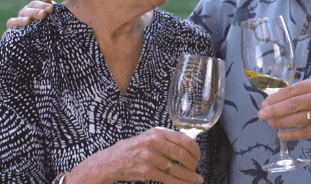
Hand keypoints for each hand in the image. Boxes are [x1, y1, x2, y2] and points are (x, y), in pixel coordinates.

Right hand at [2, 0, 54, 37]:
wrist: (47, 46)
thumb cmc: (50, 28)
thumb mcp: (52, 18)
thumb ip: (49, 8)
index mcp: (31, 10)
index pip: (34, 4)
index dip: (42, 5)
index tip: (51, 9)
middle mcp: (22, 17)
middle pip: (25, 12)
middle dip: (35, 12)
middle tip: (44, 14)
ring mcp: (15, 27)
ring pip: (12, 21)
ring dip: (20, 21)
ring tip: (28, 21)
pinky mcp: (11, 38)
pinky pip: (6, 36)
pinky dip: (6, 34)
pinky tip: (7, 35)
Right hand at [66, 127, 203, 183]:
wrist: (112, 160)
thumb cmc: (133, 149)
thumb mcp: (149, 137)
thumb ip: (166, 140)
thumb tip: (188, 147)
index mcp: (158, 132)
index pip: (184, 139)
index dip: (195, 150)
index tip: (198, 156)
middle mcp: (155, 142)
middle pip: (183, 154)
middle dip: (194, 164)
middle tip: (197, 170)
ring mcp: (150, 157)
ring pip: (177, 168)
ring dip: (190, 176)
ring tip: (197, 180)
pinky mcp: (147, 171)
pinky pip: (169, 179)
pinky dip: (180, 183)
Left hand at [257, 76, 310, 146]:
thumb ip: (302, 92)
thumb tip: (275, 98)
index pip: (293, 90)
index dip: (276, 97)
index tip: (264, 102)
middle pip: (294, 104)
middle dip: (274, 110)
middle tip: (261, 114)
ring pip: (298, 118)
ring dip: (281, 122)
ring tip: (270, 123)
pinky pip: (305, 132)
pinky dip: (291, 134)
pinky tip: (281, 134)